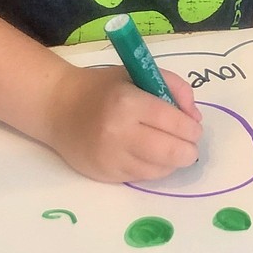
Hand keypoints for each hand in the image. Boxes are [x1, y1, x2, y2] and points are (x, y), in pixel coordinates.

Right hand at [42, 63, 201, 182]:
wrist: (58, 108)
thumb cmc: (103, 88)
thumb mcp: (139, 74)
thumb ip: (174, 87)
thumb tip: (194, 118)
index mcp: (128, 102)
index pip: (176, 123)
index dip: (192, 128)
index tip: (193, 126)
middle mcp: (119, 132)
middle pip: (172, 153)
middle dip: (189, 149)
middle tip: (188, 143)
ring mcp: (111, 157)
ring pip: (160, 170)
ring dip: (172, 161)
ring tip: (168, 148)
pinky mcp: (105, 175)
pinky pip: (143, 177)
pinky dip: (153, 168)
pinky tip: (149, 154)